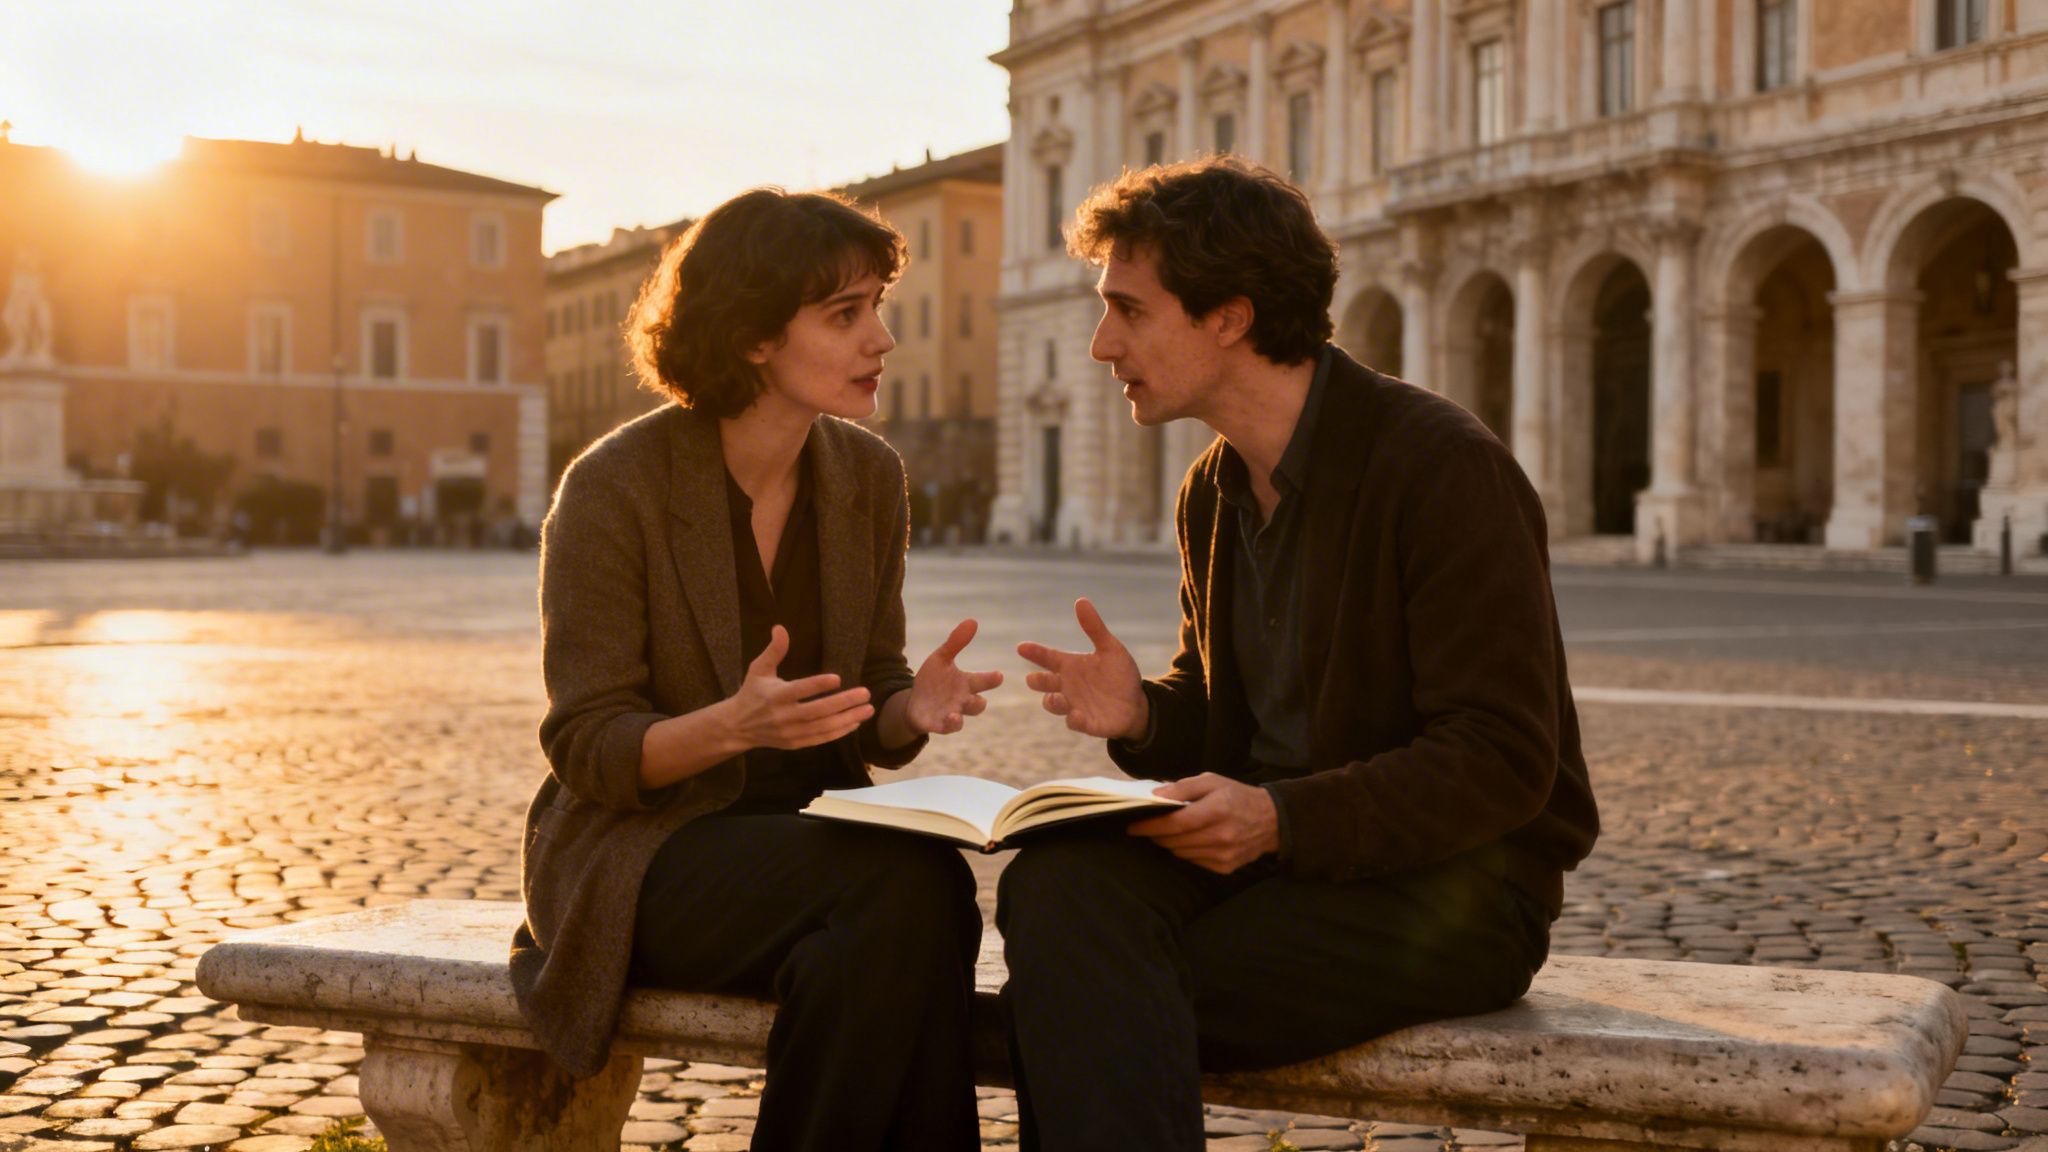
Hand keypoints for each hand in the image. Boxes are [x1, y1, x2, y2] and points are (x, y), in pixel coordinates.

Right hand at [725, 626, 873, 749]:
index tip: (838, 678)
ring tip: (867, 709)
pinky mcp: (795, 743)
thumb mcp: (759, 669)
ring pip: (822, 727)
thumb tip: (781, 628)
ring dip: (847, 719)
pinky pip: (820, 739)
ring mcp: (790, 732)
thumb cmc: (752, 693)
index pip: (799, 690)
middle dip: (843, 703)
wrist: (738, 726)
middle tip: (865, 693)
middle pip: (817, 711)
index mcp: (775, 695)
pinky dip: (839, 732)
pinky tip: (855, 723)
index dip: (817, 685)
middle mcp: (783, 716)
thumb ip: (774, 650)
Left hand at [903, 618, 1004, 735]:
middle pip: (977, 704)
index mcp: (966, 683)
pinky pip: (948, 728)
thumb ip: (956, 642)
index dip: (992, 679)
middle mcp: (963, 700)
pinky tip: (949, 718)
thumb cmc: (934, 680)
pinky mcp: (939, 724)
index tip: (999, 675)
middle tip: (978, 697)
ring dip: (960, 717)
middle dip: (978, 702)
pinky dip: (950, 725)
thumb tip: (973, 620)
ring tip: (956, 715)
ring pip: (964, 718)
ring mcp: (952, 714)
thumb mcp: (941, 658)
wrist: (915, 702)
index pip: (984, 681)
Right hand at [1017, 598, 1148, 740]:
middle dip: (1038, 681)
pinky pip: (1075, 723)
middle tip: (1033, 679)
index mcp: (1069, 665)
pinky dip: (1073, 720)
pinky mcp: (1086, 723)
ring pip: (1054, 704)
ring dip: (1053, 702)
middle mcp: (1067, 686)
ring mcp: (1074, 705)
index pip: (1047, 657)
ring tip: (1056, 698)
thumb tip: (1081, 600)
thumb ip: (1094, 628)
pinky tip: (1075, 715)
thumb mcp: (1110, 648)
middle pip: (1044, 683)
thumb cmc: (1119, 674)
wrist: (1137, 703)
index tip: (1021, 647)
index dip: (1034, 652)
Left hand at [1126, 774, 1279, 873]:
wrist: (1271, 821)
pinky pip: (1194, 861)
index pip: (1175, 823)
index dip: (1150, 826)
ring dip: (1170, 843)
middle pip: (1174, 841)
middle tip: (1147, 827)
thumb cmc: (1237, 796)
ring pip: (1181, 853)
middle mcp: (1221, 835)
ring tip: (1170, 832)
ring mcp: (1224, 855)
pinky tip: (1191, 840)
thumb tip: (1156, 796)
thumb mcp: (1212, 781)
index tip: (1132, 826)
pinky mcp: (1225, 868)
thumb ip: (1183, 787)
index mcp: (1217, 810)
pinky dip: (1186, 851)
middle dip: (1156, 835)